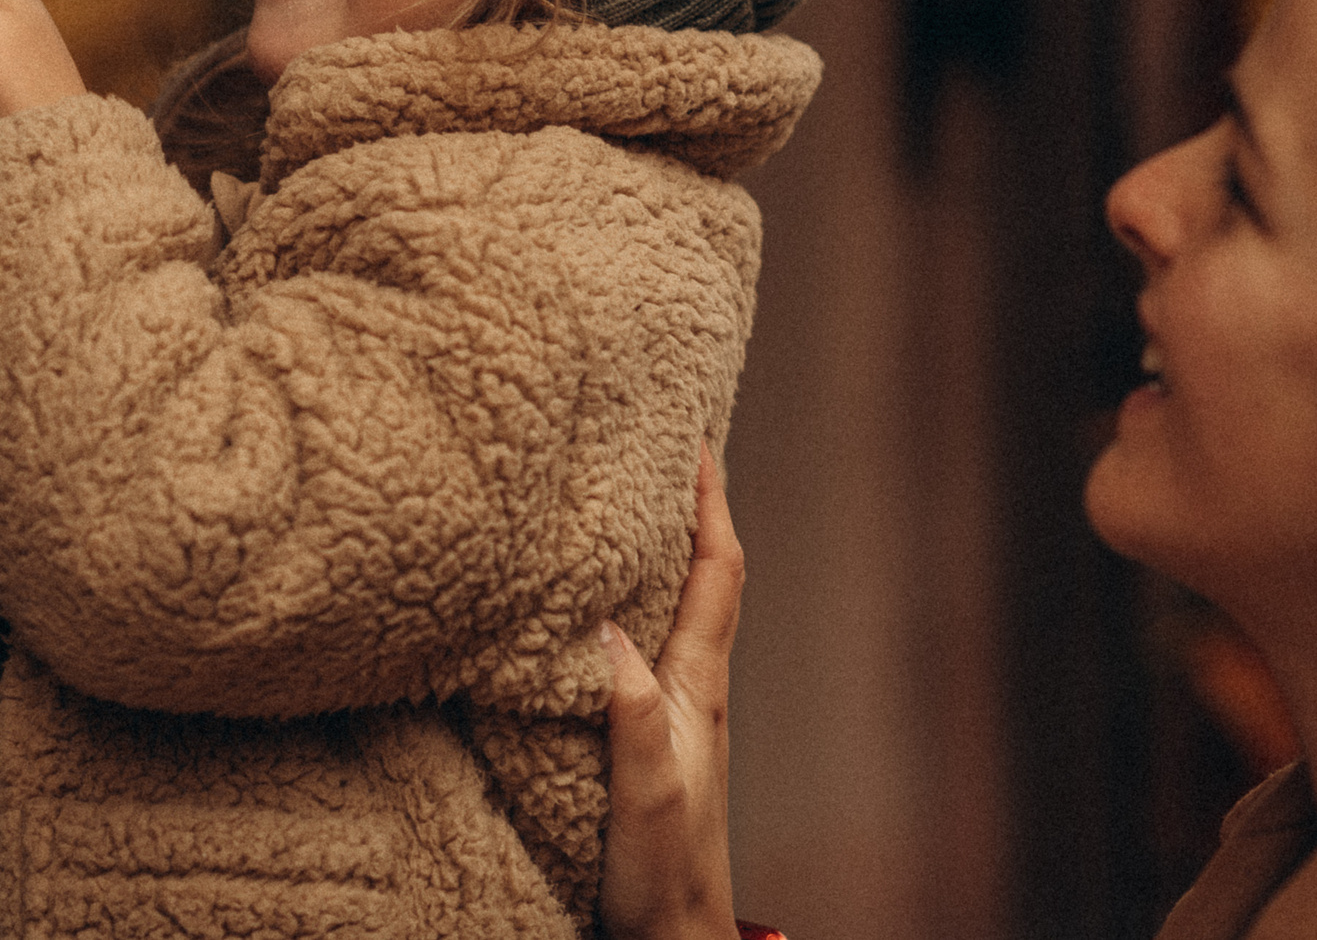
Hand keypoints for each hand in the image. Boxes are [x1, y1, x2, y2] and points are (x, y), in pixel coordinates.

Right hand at [600, 441, 743, 939]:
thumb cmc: (661, 877)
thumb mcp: (642, 794)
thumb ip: (630, 713)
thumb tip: (604, 628)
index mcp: (696, 688)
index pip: (715, 572)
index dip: (709, 504)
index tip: (695, 440)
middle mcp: (693, 688)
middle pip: (706, 576)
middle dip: (691, 507)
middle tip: (664, 448)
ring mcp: (675, 712)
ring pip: (680, 606)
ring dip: (666, 549)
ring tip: (631, 501)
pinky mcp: (651, 734)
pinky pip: (651, 641)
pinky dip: (636, 599)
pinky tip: (601, 600)